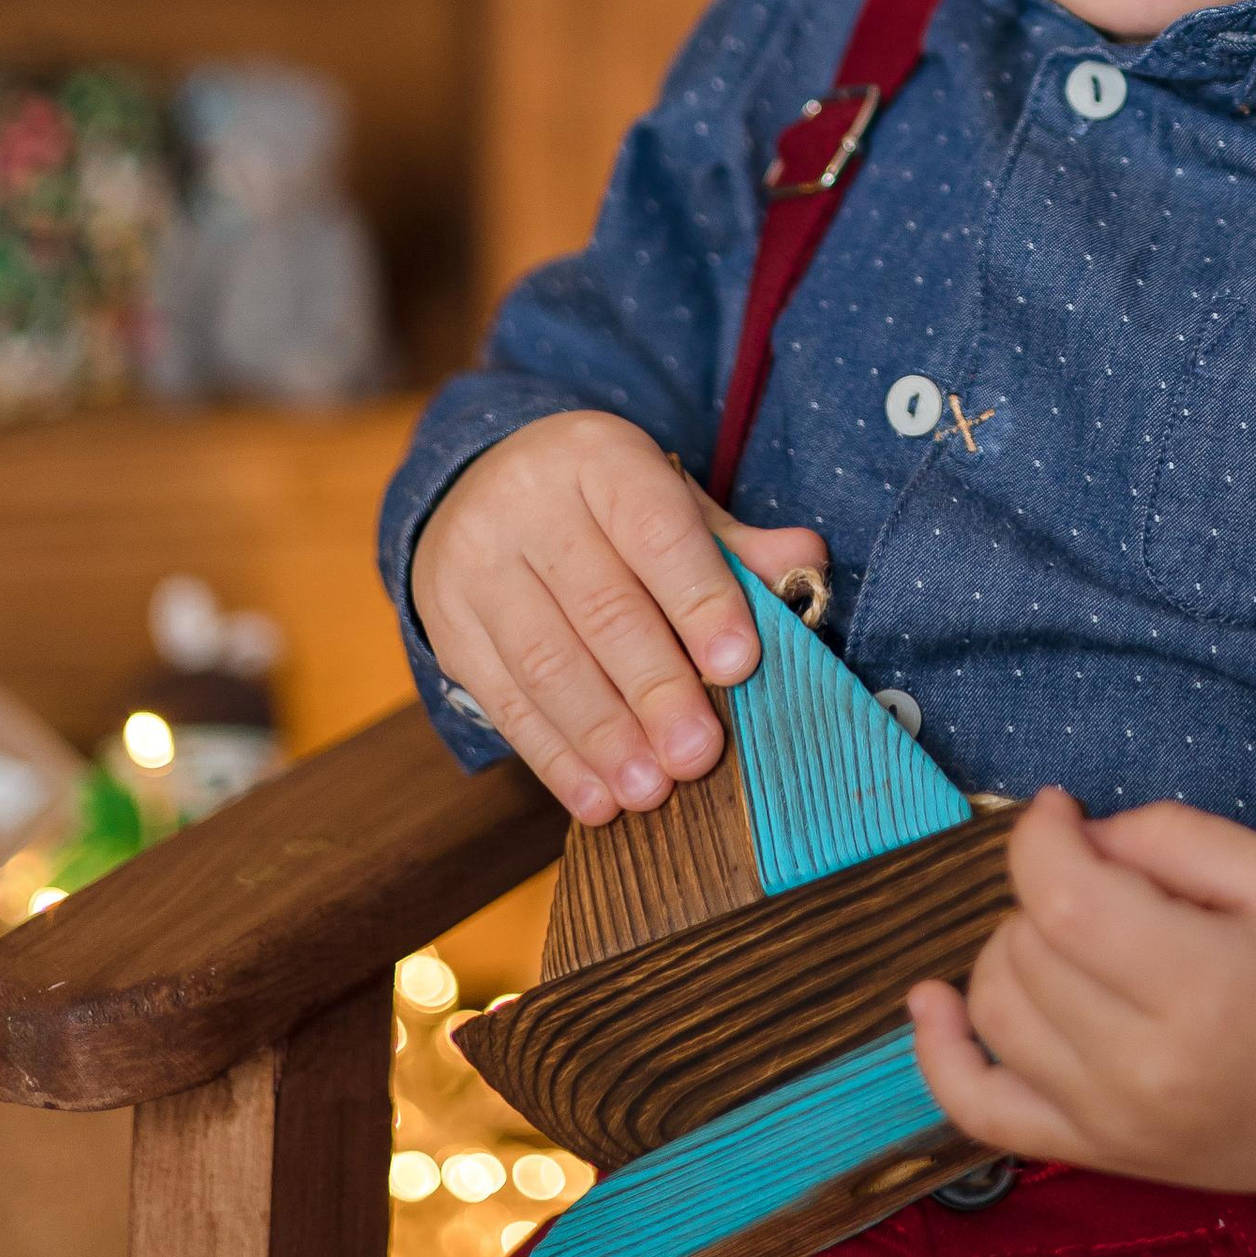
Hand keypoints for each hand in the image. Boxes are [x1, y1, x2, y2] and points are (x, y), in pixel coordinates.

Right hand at [411, 410, 825, 824]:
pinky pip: (502, 698)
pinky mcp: (448, 623)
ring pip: (545, 660)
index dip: (699, 598)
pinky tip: (594, 798)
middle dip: (655, 689)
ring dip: (603, 737)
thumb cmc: (604, 506)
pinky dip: (553, 757)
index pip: (655, 530)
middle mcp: (529, 502)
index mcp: (600, 458)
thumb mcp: (668, 501)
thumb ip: (735, 544)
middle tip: (699, 754)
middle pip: (600, 606)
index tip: (738, 665)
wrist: (480, 484)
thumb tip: (807, 566)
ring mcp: (477, 563)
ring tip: (651, 790)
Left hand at [908, 790, 1255, 1195]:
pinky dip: (939, 1054)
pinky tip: (930, 1002)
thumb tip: (1075, 836)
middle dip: (1047, 889)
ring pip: (994, 1010)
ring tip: (1075, 933)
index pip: (1062, 900)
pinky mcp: (1093, 1154)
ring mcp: (1109, 1125)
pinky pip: (979, 1111)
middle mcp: (1141, 1069)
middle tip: (1109, 880)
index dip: (1040, 838)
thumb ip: (1170, 836)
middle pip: (1025, 949)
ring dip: (1012, 948)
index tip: (1061, 810)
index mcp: (1199, 988)